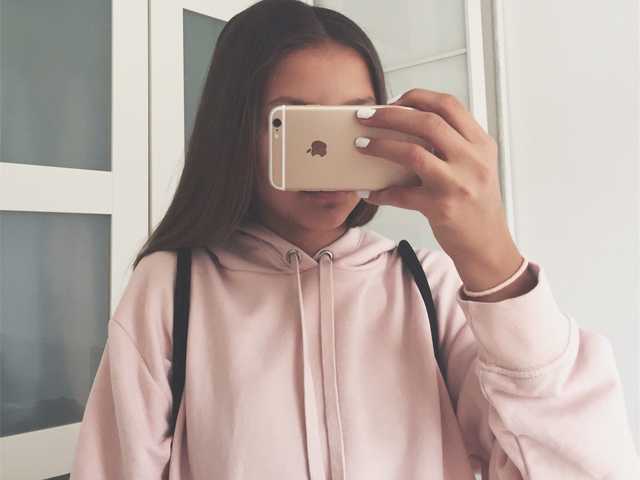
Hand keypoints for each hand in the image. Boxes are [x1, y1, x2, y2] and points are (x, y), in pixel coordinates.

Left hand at [354, 88, 523, 291]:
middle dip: (390, 115)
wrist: (487, 243)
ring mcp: (457, 184)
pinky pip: (401, 195)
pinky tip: (369, 190)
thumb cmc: (477, 204)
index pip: (449, 105)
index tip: (394, 100)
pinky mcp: (441, 208)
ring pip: (412, 153)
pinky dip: (381, 192)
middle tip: (366, 116)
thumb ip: (455, 143)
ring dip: (380, 146)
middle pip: (426, 123)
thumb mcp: (477, 165)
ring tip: (361, 144)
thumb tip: (411, 124)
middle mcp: (472, 160)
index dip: (417, 97)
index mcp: (481, 144)